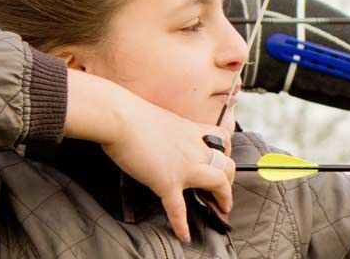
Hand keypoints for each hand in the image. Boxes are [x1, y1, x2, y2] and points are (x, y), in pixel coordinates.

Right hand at [99, 93, 235, 242]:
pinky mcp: (167, 182)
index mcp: (191, 131)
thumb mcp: (160, 118)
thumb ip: (166, 131)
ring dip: (224, 197)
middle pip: (226, 163)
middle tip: (224, 192)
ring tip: (221, 210)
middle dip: (229, 180)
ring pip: (218, 182)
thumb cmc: (131, 113)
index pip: (222, 138)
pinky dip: (182, 225)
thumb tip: (157, 138)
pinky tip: (184, 235)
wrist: (120, 117)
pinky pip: (179, 209)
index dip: (227, 150)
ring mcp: (184, 166)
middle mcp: (194, 148)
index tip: (223, 159)